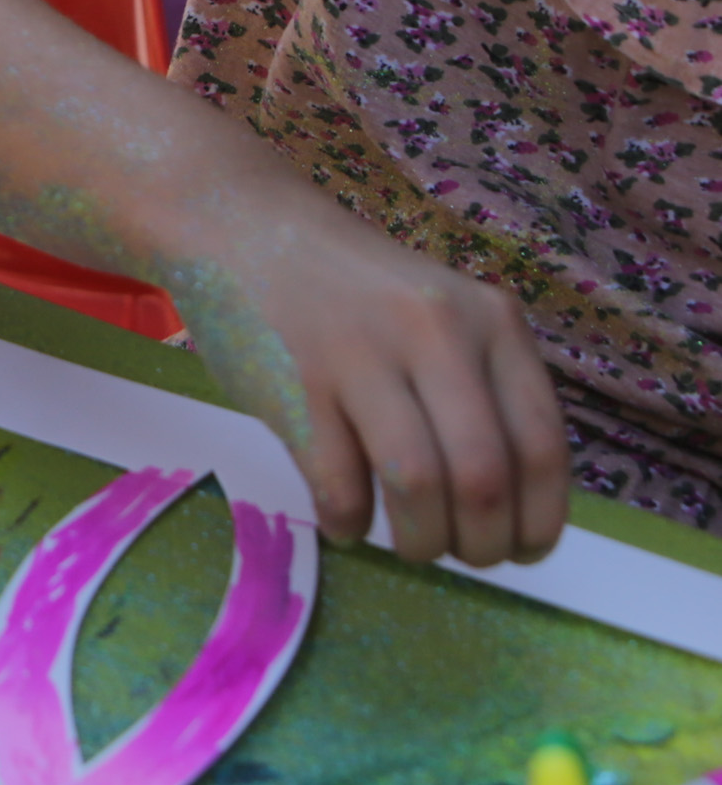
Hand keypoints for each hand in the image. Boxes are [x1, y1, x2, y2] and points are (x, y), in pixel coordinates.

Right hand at [163, 190, 569, 566]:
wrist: (244, 229)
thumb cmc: (350, 289)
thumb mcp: (441, 316)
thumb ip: (479, 387)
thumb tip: (505, 506)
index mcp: (489, 322)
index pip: (541, 445)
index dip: (539, 519)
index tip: (523, 551)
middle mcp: (436, 334)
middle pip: (482, 475)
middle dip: (479, 542)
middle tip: (462, 555)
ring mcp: (362, 356)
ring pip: (416, 484)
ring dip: (419, 540)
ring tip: (407, 546)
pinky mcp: (296, 384)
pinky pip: (338, 483)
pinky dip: (348, 522)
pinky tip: (346, 522)